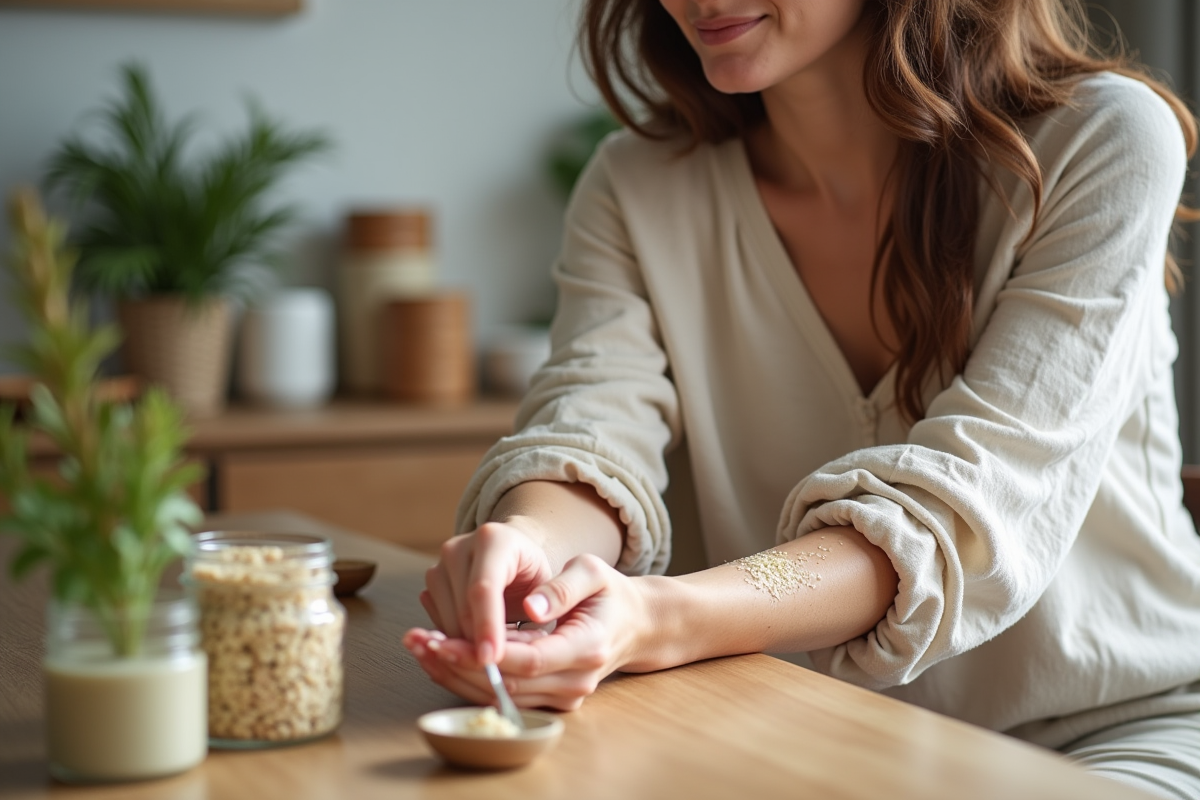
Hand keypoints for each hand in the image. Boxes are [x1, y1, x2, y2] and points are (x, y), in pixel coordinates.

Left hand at [404, 554, 654, 710]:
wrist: (634, 624)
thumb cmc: (609, 592)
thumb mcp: (593, 572)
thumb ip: (562, 588)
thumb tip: (531, 606)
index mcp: (587, 647)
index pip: (528, 659)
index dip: (483, 652)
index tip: (442, 637)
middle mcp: (576, 681)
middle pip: (508, 685)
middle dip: (457, 666)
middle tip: (417, 641)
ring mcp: (564, 696)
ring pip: (501, 696)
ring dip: (456, 676)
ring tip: (418, 648)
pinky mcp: (550, 698)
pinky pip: (505, 695)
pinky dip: (469, 680)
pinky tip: (440, 657)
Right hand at [419, 520, 554, 664]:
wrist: (512, 560)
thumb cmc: (535, 574)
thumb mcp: (559, 580)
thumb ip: (556, 595)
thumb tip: (535, 612)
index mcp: (493, 540)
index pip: (483, 588)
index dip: (486, 626)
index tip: (492, 659)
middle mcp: (459, 549)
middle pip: (460, 608)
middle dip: (477, 644)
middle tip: (501, 668)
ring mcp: (439, 566)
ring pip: (445, 621)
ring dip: (468, 646)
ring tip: (498, 650)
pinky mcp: (431, 587)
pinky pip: (438, 626)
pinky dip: (458, 643)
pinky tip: (480, 642)